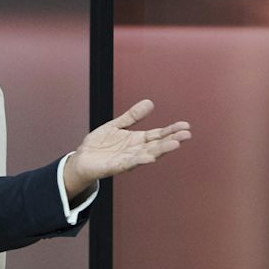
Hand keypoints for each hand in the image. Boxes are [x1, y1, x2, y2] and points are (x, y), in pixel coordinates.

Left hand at [61, 99, 191, 199]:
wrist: (82, 159)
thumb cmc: (99, 145)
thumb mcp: (116, 125)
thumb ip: (132, 116)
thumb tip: (149, 103)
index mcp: (136, 140)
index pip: (157, 135)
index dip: (171, 130)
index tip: (185, 126)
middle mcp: (135, 150)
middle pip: (156, 144)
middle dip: (171, 139)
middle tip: (186, 135)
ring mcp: (127, 159)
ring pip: (147, 154)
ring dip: (161, 150)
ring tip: (175, 144)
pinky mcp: (115, 166)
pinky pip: (129, 163)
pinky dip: (140, 160)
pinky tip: (150, 157)